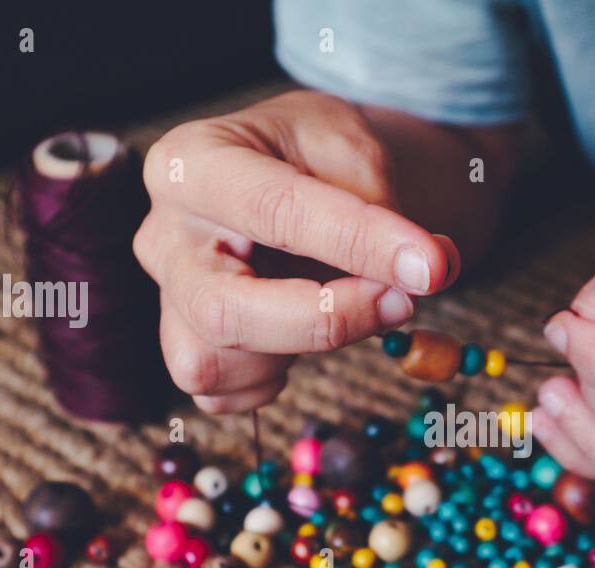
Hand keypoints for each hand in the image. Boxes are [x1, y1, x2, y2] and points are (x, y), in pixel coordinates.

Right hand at [134, 91, 459, 412]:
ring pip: (213, 364)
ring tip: (349, 306)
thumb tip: (427, 272)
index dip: (357, 242)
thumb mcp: (351, 145)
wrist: (296, 175)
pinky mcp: (186, 346)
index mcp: (192, 163)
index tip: (431, 265)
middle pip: (223, 309)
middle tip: (401, 301)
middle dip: (324, 320)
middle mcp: (163, 235)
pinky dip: (272, 379)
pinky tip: (305, 334)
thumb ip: (381, 205)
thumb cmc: (316, 155)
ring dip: (300, 351)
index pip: (273, 211)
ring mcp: (169, 299)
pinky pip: (222, 395)